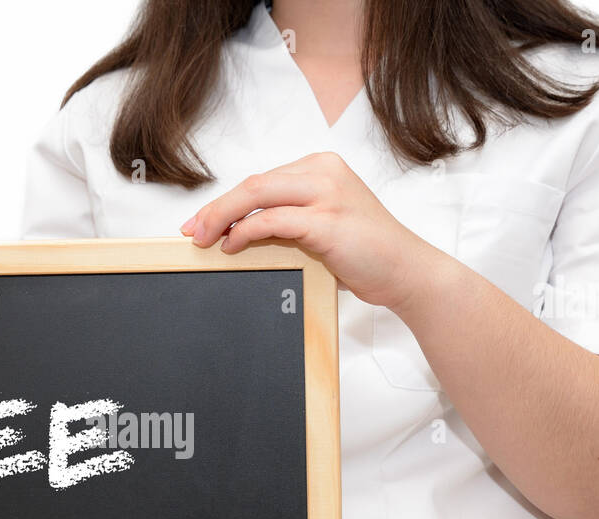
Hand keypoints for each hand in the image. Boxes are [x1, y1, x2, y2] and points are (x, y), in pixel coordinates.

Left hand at [181, 151, 444, 310]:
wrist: (407, 271)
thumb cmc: (365, 253)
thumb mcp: (321, 226)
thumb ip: (287, 220)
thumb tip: (236, 232)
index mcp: (321, 167)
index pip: (261, 181)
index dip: (225, 202)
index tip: (200, 222)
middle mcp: (324, 172)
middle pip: (253, 184)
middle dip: (215, 208)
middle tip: (191, 231)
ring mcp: (327, 194)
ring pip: (257, 195)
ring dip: (222, 218)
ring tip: (203, 239)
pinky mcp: (327, 221)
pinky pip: (273, 220)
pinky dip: (246, 232)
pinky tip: (232, 245)